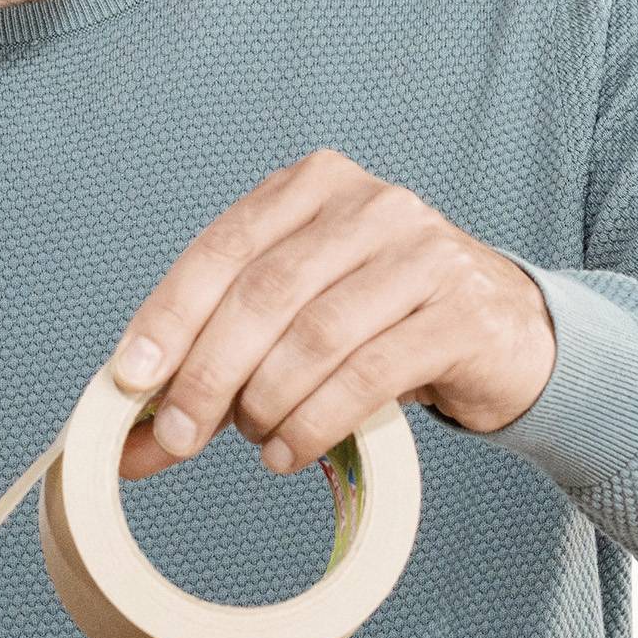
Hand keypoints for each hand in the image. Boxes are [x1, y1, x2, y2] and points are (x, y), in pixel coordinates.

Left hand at [111, 148, 557, 479]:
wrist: (508, 332)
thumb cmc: (383, 322)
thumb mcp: (297, 321)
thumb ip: (217, 362)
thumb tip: (132, 439)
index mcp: (314, 186)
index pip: (223, 248)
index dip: (169, 315)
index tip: (129, 377)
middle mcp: (372, 205)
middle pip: (264, 294)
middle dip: (208, 373)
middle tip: (177, 436)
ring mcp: (424, 254)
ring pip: (315, 336)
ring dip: (267, 402)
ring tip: (256, 441)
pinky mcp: (461, 314)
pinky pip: (368, 374)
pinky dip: (315, 421)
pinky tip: (291, 451)